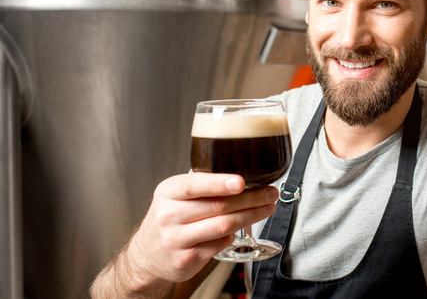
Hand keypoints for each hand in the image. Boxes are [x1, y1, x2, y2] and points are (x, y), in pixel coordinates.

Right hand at [124, 172, 277, 287]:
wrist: (146, 255)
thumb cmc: (169, 218)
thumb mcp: (175, 195)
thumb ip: (202, 186)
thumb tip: (244, 178)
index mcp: (168, 192)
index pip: (194, 185)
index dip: (219, 183)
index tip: (241, 181)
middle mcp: (169, 215)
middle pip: (218, 206)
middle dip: (251, 199)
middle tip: (269, 193)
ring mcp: (176, 240)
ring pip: (223, 226)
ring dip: (251, 216)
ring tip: (266, 207)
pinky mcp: (186, 260)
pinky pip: (219, 244)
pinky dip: (234, 235)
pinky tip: (242, 228)